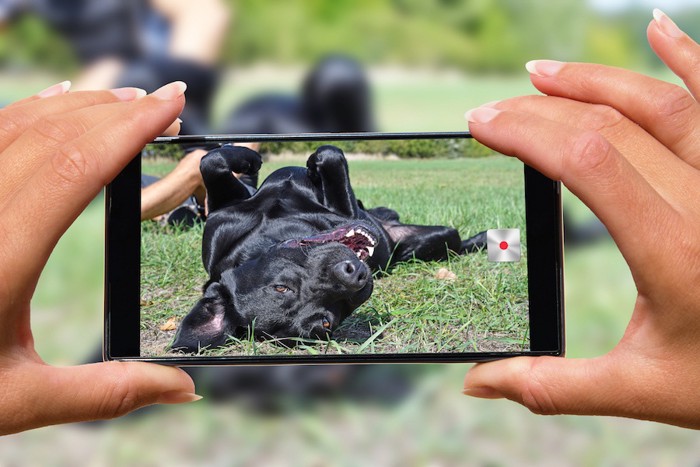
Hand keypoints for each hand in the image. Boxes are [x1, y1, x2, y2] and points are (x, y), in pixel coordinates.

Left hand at [0, 81, 198, 434]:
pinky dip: (25, 113)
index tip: (171, 104)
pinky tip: (50, 106)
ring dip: (74, 106)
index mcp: (0, 261)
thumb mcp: (19, 400)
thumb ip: (107, 391)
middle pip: (50, 134)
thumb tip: (183, 389)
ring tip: (122, 99)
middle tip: (162, 99)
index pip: (76, 167)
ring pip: (11, 126)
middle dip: (114, 109)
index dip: (130, 128)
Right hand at [463, 9, 699, 428]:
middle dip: (539, 110)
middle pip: (612, 127)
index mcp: (675, 254)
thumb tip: (477, 383)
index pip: (588, 162)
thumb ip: (554, 387)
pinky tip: (659, 30)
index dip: (526, 132)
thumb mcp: (642, 391)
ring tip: (540, 73)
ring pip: (664, 103)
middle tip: (492, 111)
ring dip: (595, 81)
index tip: (482, 125)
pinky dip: (690, 59)